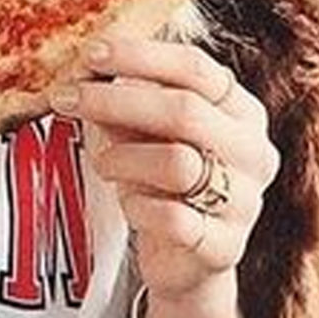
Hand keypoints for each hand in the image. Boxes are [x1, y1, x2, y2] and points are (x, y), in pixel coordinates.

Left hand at [49, 35, 279, 312]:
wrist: (187, 263)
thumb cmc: (165, 189)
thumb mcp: (146, 139)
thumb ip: (128, 107)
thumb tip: (86, 71)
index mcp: (242, 113)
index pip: (196, 69)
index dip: (141, 57)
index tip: (90, 54)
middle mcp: (252, 152)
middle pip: (185, 111)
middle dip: (116, 101)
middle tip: (65, 99)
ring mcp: (243, 201)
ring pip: (177, 163)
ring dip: (123, 158)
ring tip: (103, 166)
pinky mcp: (222, 246)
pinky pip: (170, 218)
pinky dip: (137, 207)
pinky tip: (129, 205)